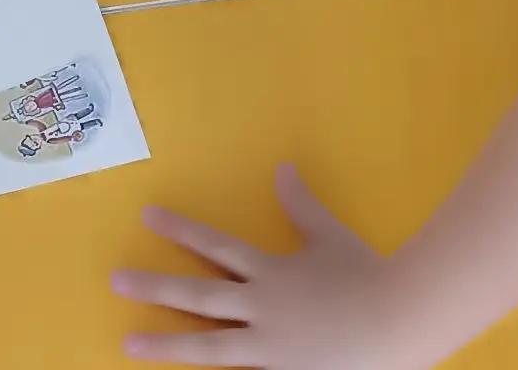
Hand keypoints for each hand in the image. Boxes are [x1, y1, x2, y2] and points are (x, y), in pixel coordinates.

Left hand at [112, 167, 418, 368]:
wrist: (403, 324)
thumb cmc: (367, 277)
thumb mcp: (330, 236)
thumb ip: (302, 205)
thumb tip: (283, 167)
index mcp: (270, 273)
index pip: (215, 245)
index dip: (180, 229)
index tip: (147, 215)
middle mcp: (262, 309)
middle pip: (198, 295)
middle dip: (154, 286)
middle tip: (114, 280)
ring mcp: (271, 350)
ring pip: (208, 346)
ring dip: (166, 343)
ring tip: (129, 343)